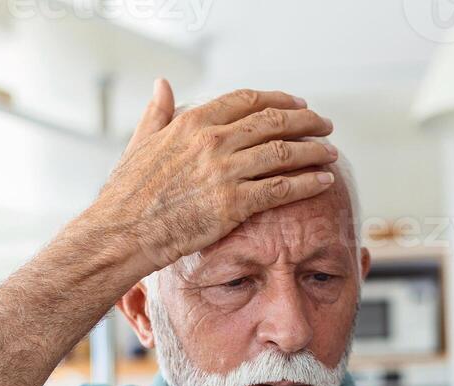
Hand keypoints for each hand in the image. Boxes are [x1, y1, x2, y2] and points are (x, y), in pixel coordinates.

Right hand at [86, 79, 338, 276]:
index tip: (296, 104)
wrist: (122, 233)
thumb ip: (158, 113)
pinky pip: (281, 188)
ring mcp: (224, 172)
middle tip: (324, 126)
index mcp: (192, 123)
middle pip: (273, 122)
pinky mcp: (233, 204)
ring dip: (313, 150)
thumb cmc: (126, 195)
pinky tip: (324, 181)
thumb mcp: (140, 143)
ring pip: (283, 152)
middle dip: (305, 121)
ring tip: (330, 153)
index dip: (278, 100)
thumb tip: (163, 85)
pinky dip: (307, 182)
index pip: (248, 100)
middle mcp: (212, 141)